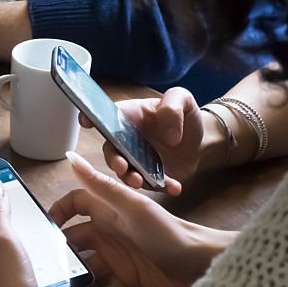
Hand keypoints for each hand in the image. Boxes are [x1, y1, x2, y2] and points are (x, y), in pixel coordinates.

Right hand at [50, 152, 234, 286]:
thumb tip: (70, 157)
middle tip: (41, 269)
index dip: (57, 213)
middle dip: (58, 255)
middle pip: (74, 242)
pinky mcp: (127, 281)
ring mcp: (117, 258)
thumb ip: (100, 184)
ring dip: (72, 281)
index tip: (40, 229)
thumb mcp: (132, 206)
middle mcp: (109, 233)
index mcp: (108, 211)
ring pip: (85, 269)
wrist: (203, 265)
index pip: (74, 205)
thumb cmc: (168, 231)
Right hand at [83, 87, 206, 196]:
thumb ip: (173, 107)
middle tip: (121, 166)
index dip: (91, 117)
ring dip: (130, 179)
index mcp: (128, 118)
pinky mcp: (151, 177)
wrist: (201, 139)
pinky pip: (152, 185)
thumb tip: (169, 135)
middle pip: (111, 151)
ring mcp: (136, 162)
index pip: (104, 116)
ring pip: (126, 173)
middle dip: (113, 161)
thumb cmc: (185, 116)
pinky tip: (173, 187)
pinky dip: (162, 188)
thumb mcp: (183, 98)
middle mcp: (126, 142)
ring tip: (140, 182)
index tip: (86, 121)